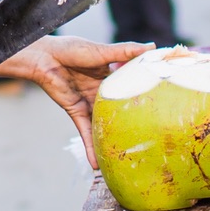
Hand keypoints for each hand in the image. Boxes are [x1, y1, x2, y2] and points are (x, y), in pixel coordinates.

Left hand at [0, 35, 152, 168]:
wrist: (43, 57)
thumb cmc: (71, 49)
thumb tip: (152, 46)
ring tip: (127, 161)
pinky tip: (97, 165)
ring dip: (112, 142)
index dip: (147, 96)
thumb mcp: (101, 51)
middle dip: (134, 124)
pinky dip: (90, 148)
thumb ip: (125, 52)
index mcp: (112, 76)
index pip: (133, 87)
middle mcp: (103, 92)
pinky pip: (86, 133)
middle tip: (152, 141)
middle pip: (121, 111)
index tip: (166, 106)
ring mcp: (90, 104)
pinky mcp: (77, 112)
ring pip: (105, 126)